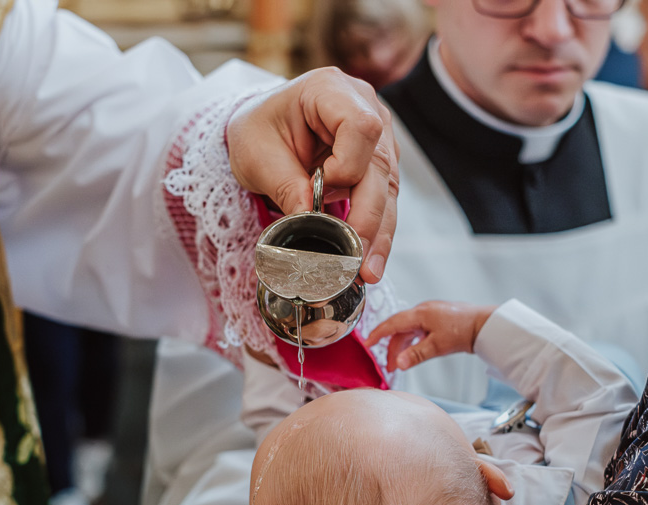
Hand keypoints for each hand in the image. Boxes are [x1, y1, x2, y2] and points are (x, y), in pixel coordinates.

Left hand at [226, 67, 398, 283]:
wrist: (263, 130)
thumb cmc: (258, 131)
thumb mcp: (257, 156)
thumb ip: (286, 186)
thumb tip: (312, 224)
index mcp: (331, 90)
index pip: (361, 128)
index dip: (346, 166)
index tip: (318, 189)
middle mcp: (365, 107)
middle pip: (382, 166)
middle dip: (370, 217)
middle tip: (357, 260)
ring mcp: (377, 137)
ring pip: (389, 188)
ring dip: (379, 232)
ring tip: (368, 271)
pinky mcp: (378, 164)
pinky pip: (384, 200)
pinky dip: (375, 231)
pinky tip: (369, 261)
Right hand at [365, 301, 497, 371]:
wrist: (485, 325)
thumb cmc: (463, 331)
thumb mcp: (437, 346)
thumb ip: (415, 355)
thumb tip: (397, 364)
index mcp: (420, 313)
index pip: (392, 323)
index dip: (377, 334)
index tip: (366, 343)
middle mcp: (423, 311)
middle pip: (399, 329)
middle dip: (391, 347)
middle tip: (388, 365)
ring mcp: (430, 314)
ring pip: (409, 330)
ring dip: (402, 346)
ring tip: (399, 364)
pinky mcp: (437, 319)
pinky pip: (418, 330)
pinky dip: (412, 342)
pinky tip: (412, 352)